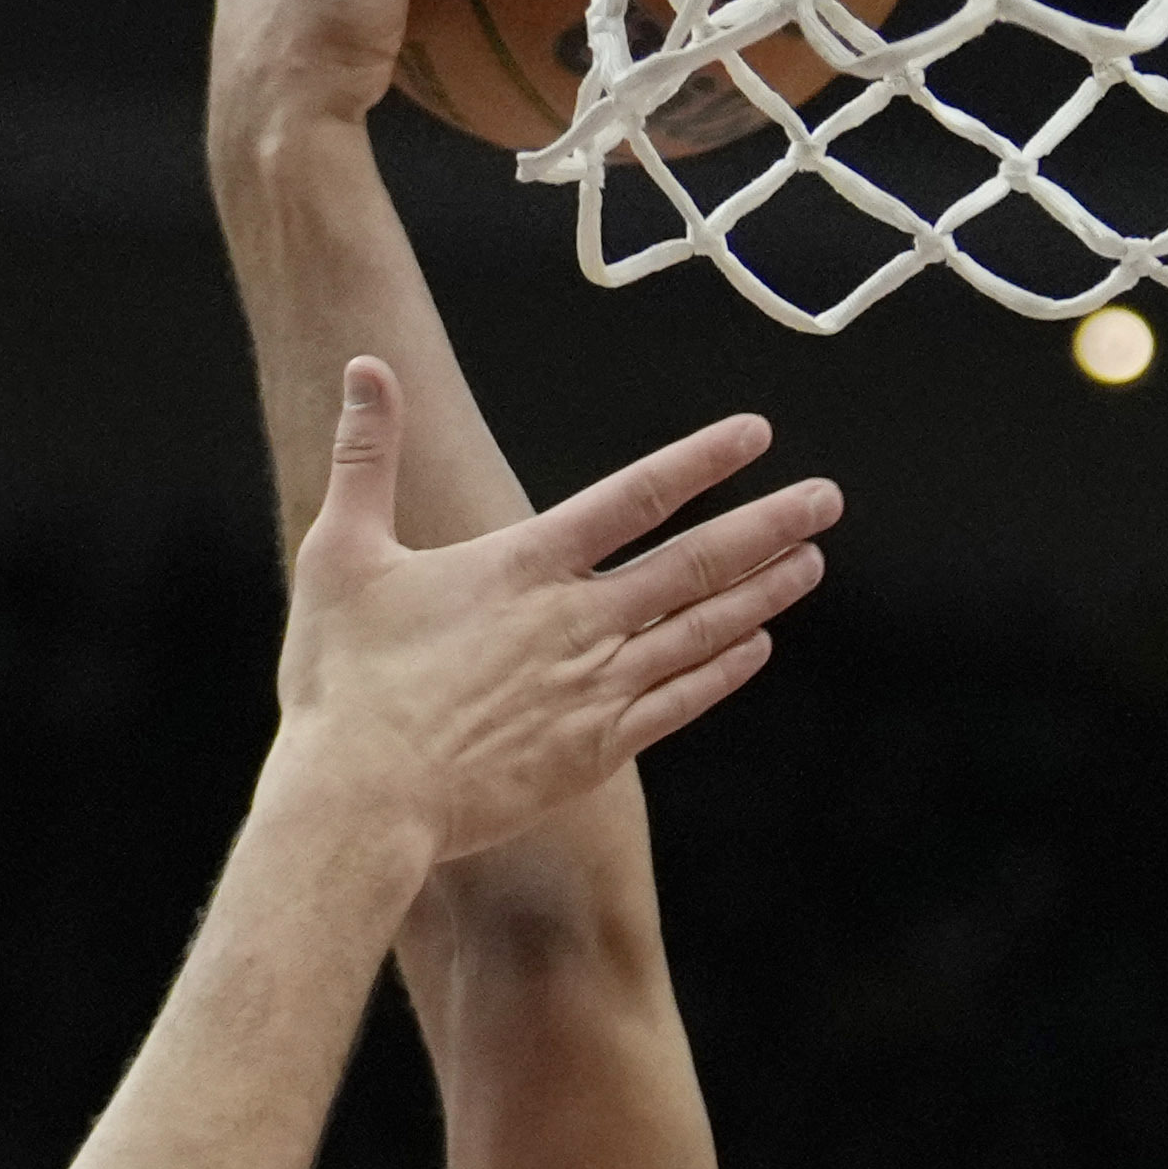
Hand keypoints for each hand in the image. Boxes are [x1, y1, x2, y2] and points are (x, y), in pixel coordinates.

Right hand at [266, 360, 830, 865]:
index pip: (635, 496)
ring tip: (811, 563)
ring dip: (762, 594)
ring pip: (700, 631)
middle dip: (768, 525)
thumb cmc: (343, 681)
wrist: (360, 800)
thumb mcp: (341, 553)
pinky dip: (723, 673)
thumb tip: (367, 368)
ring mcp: (593, 690)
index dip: (702, 461)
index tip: (756, 435)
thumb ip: (365, 457)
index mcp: (524, 566)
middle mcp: (576, 622)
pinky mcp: (593, 752)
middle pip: (695, 562)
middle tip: (826, 499)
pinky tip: (757, 648)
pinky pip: (678, 704)